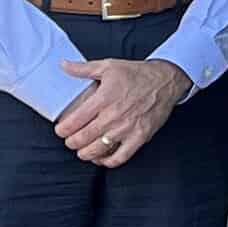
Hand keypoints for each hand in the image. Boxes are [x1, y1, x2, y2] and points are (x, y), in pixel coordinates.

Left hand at [53, 57, 186, 166]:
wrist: (166, 81)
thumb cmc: (137, 74)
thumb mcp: (109, 66)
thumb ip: (83, 69)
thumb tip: (64, 65)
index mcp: (104, 98)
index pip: (75, 121)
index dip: (63, 129)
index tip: (61, 130)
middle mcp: (114, 116)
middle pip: (82, 138)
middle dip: (71, 142)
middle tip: (70, 140)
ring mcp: (127, 128)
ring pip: (97, 150)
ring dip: (85, 153)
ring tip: (82, 150)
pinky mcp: (139, 137)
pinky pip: (120, 157)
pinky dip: (107, 162)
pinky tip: (101, 158)